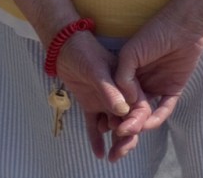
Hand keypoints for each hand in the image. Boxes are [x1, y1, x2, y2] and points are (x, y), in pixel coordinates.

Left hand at [54, 32, 138, 160]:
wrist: (64, 46)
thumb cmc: (84, 51)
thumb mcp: (97, 69)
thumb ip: (109, 90)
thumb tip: (123, 111)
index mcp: (127, 85)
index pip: (138, 107)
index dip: (136, 122)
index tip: (126, 132)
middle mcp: (119, 95)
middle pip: (128, 121)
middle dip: (127, 138)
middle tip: (119, 152)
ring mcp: (105, 101)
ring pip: (113, 126)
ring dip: (114, 141)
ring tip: (111, 156)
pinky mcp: (91, 105)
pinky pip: (94, 125)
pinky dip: (96, 138)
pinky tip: (98, 153)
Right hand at [112, 11, 202, 137]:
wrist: (183, 26)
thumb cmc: (154, 33)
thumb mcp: (130, 53)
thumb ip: (123, 76)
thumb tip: (125, 102)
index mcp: (128, 74)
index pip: (118, 97)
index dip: (111, 112)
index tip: (104, 125)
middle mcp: (141, 83)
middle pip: (130, 109)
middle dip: (123, 125)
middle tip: (116, 136)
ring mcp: (157, 87)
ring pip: (146, 112)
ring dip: (138, 124)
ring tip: (130, 132)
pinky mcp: (173, 90)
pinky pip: (164, 108)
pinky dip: (157, 118)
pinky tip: (148, 124)